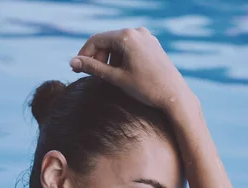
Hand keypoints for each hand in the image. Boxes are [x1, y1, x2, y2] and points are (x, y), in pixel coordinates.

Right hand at [70, 27, 193, 111]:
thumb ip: (93, 69)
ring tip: (110, 78)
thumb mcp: (116, 79)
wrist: (175, 97)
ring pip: (119, 45)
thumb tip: (72, 62)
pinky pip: (131, 48)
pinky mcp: (153, 45)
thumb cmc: (146, 89)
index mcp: (127, 36)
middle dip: (98, 58)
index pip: (96, 40)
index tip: (76, 69)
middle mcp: (137, 31)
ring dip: (110, 59)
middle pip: (107, 41)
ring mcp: (147, 37)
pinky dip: (122, 59)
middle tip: (93, 76)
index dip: (84, 54)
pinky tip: (123, 74)